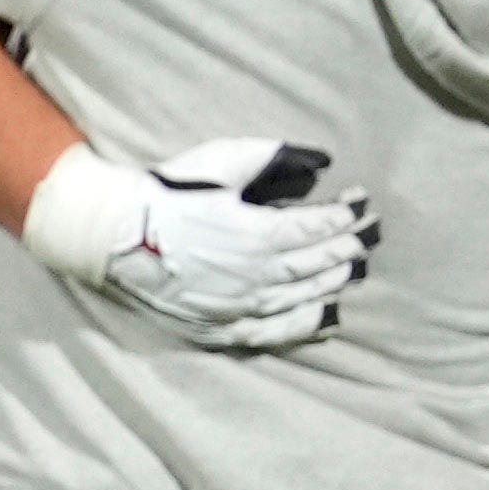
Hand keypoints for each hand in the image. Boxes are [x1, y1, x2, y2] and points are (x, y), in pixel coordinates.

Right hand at [22, 140, 377, 350]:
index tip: (364, 202)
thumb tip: (322, 159)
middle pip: (318, 263)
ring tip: (354, 268)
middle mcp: (258, 276)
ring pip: (303, 298)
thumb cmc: (169, 192)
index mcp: (259, 234)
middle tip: (373, 234)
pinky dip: (306, 326)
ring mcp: (241, 306)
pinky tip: (326, 318)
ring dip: (333, 282)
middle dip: (350, 247)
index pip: (319, 228)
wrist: (115, 236)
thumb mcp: (223, 161)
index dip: (347, 216)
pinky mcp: (223, 326)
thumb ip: (274, 157)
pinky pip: (275, 332)